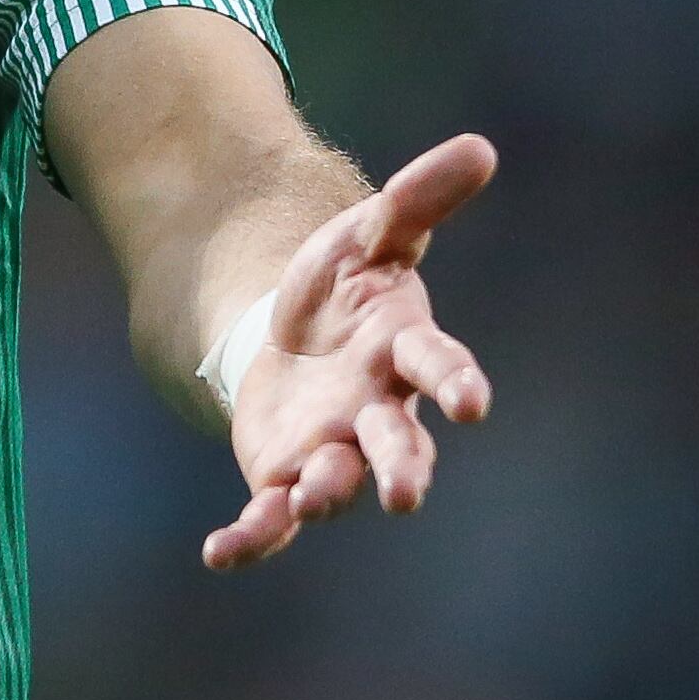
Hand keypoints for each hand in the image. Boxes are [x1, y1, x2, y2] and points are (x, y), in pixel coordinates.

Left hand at [205, 133, 497, 570]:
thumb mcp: (369, 232)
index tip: (474, 403)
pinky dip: (251, 539)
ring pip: (337, 484)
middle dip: (403, 467)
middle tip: (406, 492)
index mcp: (401, 350)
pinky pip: (271, 520)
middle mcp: (375, 413)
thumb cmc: (342, 287)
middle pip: (397, 444)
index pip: (437, 365)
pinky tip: (219, 553)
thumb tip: (479, 146)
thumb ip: (418, 198)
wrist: (284, 336)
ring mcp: (330, 451)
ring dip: (328, 493)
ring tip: (315, 495)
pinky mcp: (283, 478)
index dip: (455, 381)